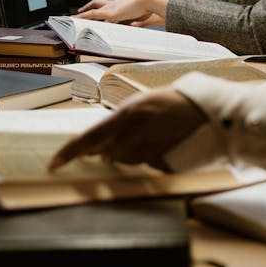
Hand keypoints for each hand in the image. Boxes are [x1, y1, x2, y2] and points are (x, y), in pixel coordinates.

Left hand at [48, 89, 206, 171]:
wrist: (210, 110)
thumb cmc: (176, 102)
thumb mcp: (145, 103)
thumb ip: (122, 122)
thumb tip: (102, 145)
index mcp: (128, 112)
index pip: (90, 136)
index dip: (71, 151)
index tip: (54, 163)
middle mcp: (136, 130)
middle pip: (109, 153)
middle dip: (108, 152)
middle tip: (114, 146)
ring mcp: (150, 147)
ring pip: (127, 160)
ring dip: (129, 154)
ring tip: (148, 138)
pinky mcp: (163, 161)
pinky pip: (147, 164)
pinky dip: (148, 157)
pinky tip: (161, 144)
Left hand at [75, 0, 172, 26]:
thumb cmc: (149, 7)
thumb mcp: (140, 18)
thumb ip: (135, 24)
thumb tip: (134, 27)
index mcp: (120, 5)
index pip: (106, 4)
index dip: (99, 6)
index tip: (92, 8)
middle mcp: (114, 4)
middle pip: (96, 3)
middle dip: (86, 8)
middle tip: (78, 13)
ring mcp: (111, 8)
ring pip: (92, 11)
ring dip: (82, 15)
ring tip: (72, 20)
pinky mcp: (111, 13)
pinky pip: (93, 15)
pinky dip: (86, 18)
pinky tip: (78, 22)